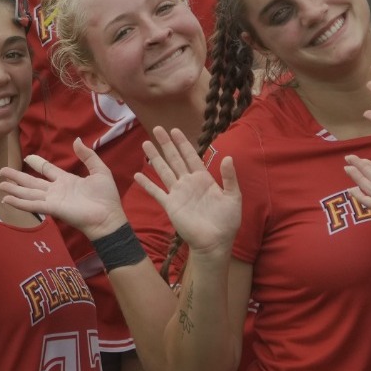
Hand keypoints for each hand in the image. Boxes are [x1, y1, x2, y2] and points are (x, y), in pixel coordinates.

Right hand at [0, 139, 127, 238]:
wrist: (108, 216)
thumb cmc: (106, 196)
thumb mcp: (99, 171)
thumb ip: (87, 156)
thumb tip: (77, 140)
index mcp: (66, 181)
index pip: (47, 170)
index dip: (37, 163)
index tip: (27, 158)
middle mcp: (56, 190)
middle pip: (32, 181)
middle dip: (17, 177)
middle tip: (2, 171)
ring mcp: (52, 200)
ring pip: (28, 193)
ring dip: (14, 189)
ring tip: (0, 185)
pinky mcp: (51, 209)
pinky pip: (32, 205)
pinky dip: (19, 202)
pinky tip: (7, 199)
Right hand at [134, 127, 241, 253]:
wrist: (215, 242)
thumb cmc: (227, 221)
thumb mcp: (233, 197)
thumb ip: (229, 178)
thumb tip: (228, 157)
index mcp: (203, 179)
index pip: (191, 156)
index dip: (183, 143)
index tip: (175, 130)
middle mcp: (188, 183)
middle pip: (175, 159)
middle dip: (166, 144)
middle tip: (157, 129)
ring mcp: (178, 193)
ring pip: (164, 171)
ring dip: (155, 158)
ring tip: (146, 144)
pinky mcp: (170, 206)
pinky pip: (156, 192)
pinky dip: (147, 184)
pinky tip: (138, 175)